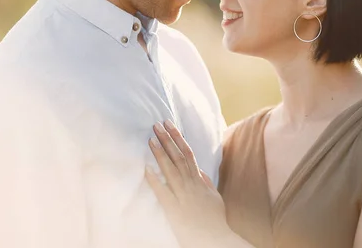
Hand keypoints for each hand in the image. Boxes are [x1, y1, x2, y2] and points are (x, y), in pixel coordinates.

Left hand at [145, 120, 231, 247]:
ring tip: (151, 139)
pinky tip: (146, 169)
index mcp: (199, 180)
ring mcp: (183, 195)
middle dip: (167, 139)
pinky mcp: (174, 209)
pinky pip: (162, 192)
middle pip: (178, 157)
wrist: (214, 239)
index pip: (188, 153)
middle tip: (156, 125)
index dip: (178, 138)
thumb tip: (200, 170)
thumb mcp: (214, 197)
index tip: (170, 125)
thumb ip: (206, 182)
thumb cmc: (215, 219)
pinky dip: (154, 180)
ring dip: (160, 153)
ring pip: (170, 170)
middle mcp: (191, 184)